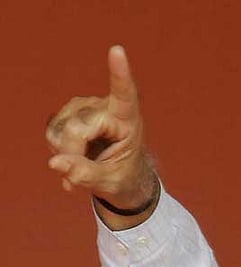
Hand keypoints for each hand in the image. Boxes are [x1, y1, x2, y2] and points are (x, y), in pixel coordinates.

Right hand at [46, 45, 156, 225]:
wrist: (120, 174)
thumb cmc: (123, 175)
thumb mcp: (111, 183)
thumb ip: (86, 175)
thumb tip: (55, 163)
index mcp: (128, 119)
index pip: (124, 94)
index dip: (119, 73)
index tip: (117, 51)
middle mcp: (105, 106)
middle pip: (76, 128)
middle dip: (73, 154)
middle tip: (83, 174)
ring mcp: (84, 106)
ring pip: (60, 130)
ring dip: (66, 152)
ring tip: (86, 160)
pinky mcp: (69, 111)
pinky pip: (52, 131)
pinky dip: (59, 148)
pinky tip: (74, 154)